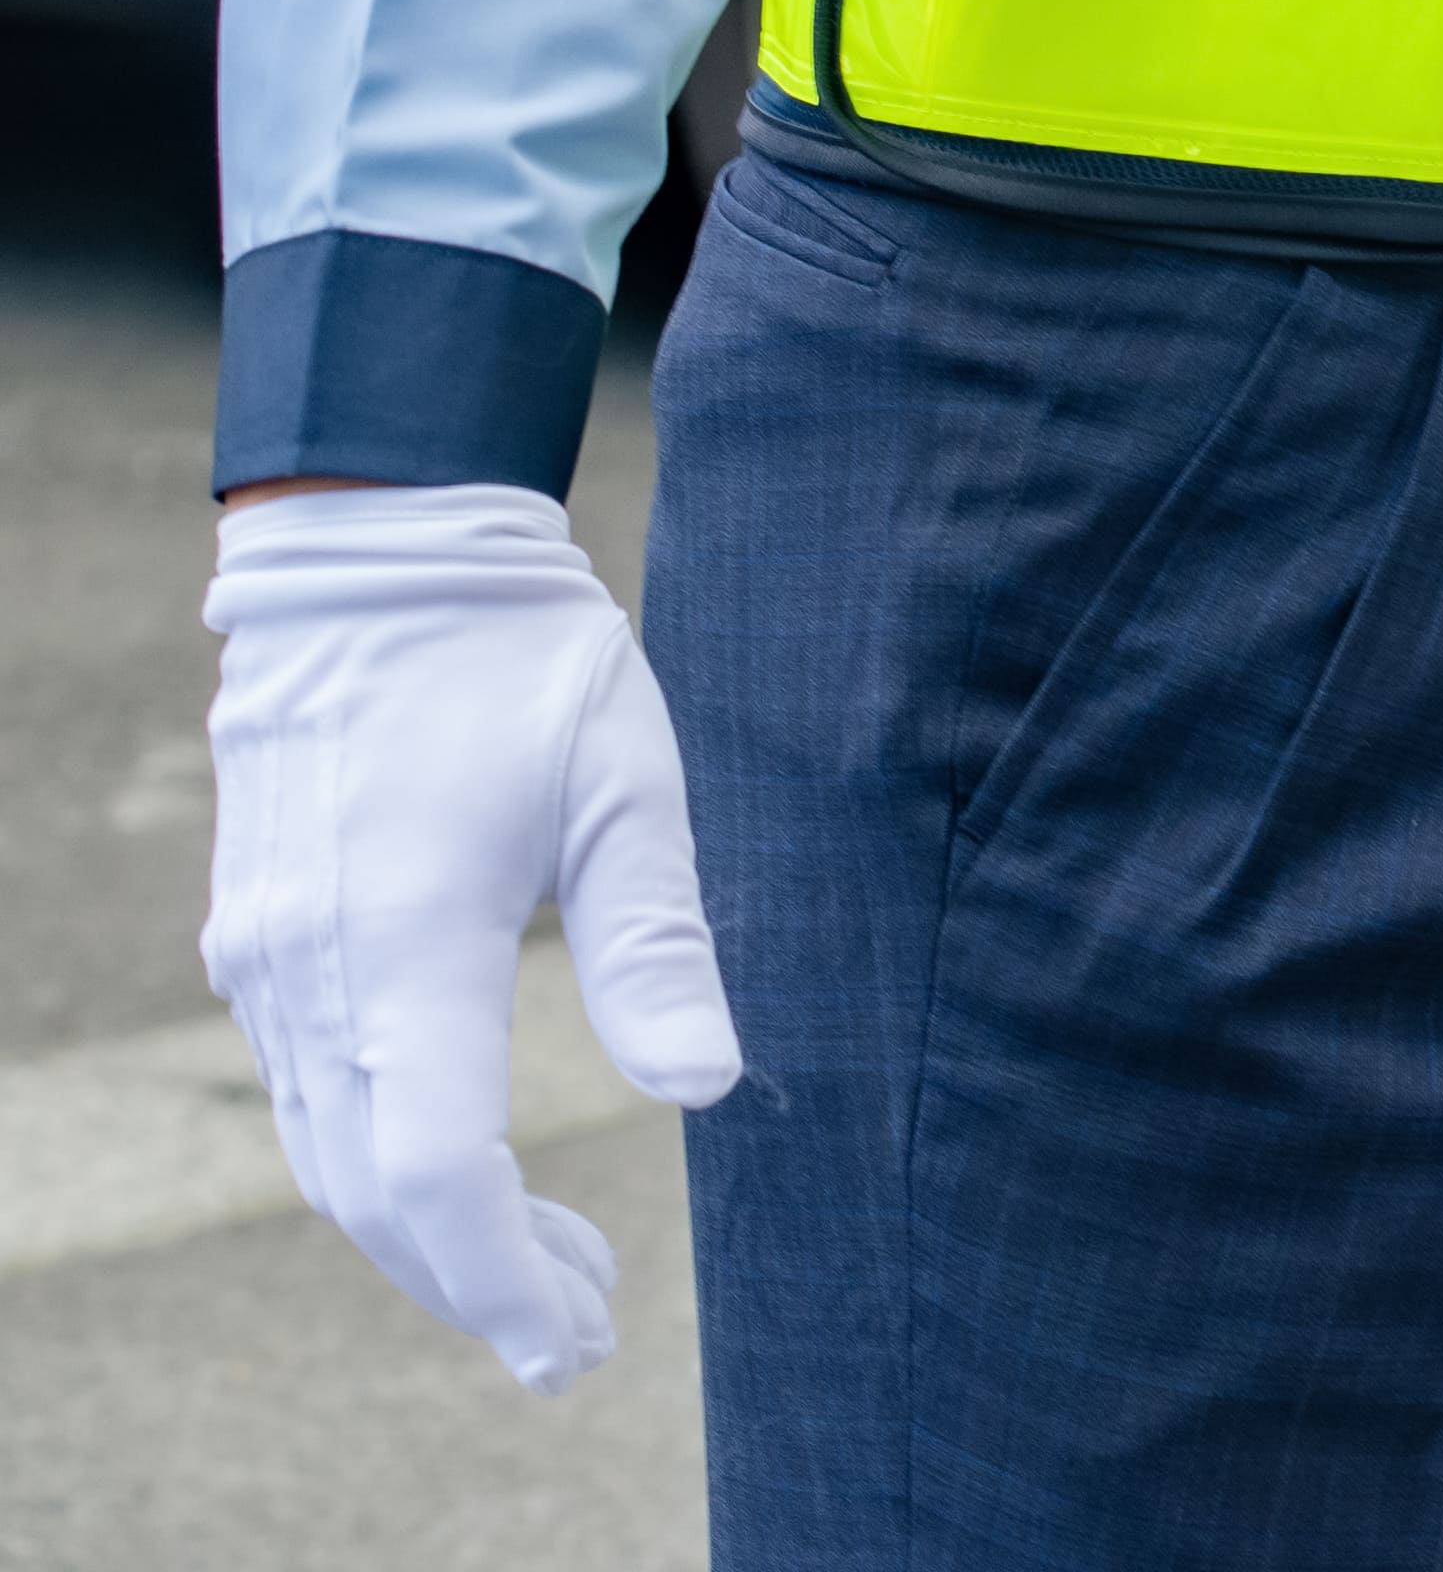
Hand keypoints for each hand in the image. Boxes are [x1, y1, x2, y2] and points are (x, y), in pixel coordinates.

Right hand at [200, 485, 745, 1388]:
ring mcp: (270, 965)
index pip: (435, 1165)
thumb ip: (657, 939)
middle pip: (375, 1193)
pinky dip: (389, 1170)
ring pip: (335, 1159)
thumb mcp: (627, 779)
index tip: (577, 1341)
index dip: (501, 1273)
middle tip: (584, 1341)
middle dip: (477, 1285)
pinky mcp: (265, 948)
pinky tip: (475, 1186)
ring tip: (554, 1282)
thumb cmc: (523, 663)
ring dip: (435, 1239)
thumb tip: (712, 1089)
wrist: (378, 564)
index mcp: (407, 938)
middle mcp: (313, 972)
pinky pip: (317, 1102)